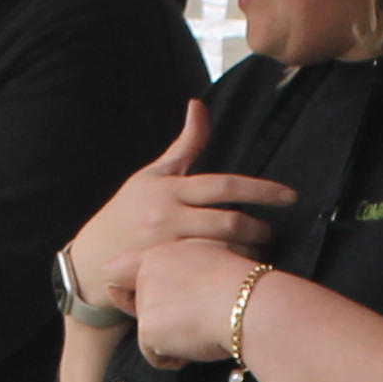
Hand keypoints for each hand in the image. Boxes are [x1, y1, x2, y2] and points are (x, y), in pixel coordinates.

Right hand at [65, 105, 293, 313]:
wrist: (93, 259)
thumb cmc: (128, 212)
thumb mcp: (152, 176)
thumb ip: (183, 146)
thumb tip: (199, 105)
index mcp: (169, 188)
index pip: (223, 185)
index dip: (261, 190)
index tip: (289, 196)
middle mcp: (167, 216)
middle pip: (227, 221)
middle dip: (258, 229)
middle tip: (271, 235)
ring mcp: (165, 247)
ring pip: (220, 250)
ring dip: (246, 254)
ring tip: (258, 257)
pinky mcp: (163, 274)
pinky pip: (204, 273)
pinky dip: (226, 272)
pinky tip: (238, 276)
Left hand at [134, 239, 270, 374]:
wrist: (250, 303)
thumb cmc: (244, 285)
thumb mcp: (212, 261)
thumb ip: (186, 272)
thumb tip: (186, 292)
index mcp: (160, 253)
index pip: (117, 271)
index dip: (128, 290)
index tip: (151, 300)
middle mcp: (146, 275)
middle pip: (137, 308)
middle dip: (158, 321)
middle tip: (191, 320)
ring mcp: (146, 303)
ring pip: (150, 332)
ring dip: (172, 338)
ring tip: (203, 328)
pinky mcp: (148, 331)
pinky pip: (155, 355)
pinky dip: (174, 357)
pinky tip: (198, 344)